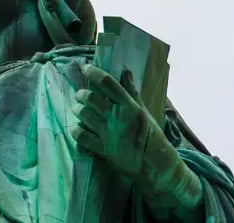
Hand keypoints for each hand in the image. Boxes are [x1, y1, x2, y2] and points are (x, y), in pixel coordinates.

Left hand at [71, 65, 202, 218]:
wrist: (156, 166)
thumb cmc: (151, 136)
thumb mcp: (144, 112)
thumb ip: (132, 92)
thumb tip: (125, 71)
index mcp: (130, 106)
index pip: (108, 83)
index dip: (94, 72)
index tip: (86, 68)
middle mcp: (118, 118)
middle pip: (90, 98)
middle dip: (81, 94)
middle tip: (81, 95)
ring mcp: (109, 134)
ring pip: (83, 114)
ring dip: (78, 109)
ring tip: (79, 109)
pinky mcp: (103, 149)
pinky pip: (81, 135)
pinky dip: (76, 129)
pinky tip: (79, 127)